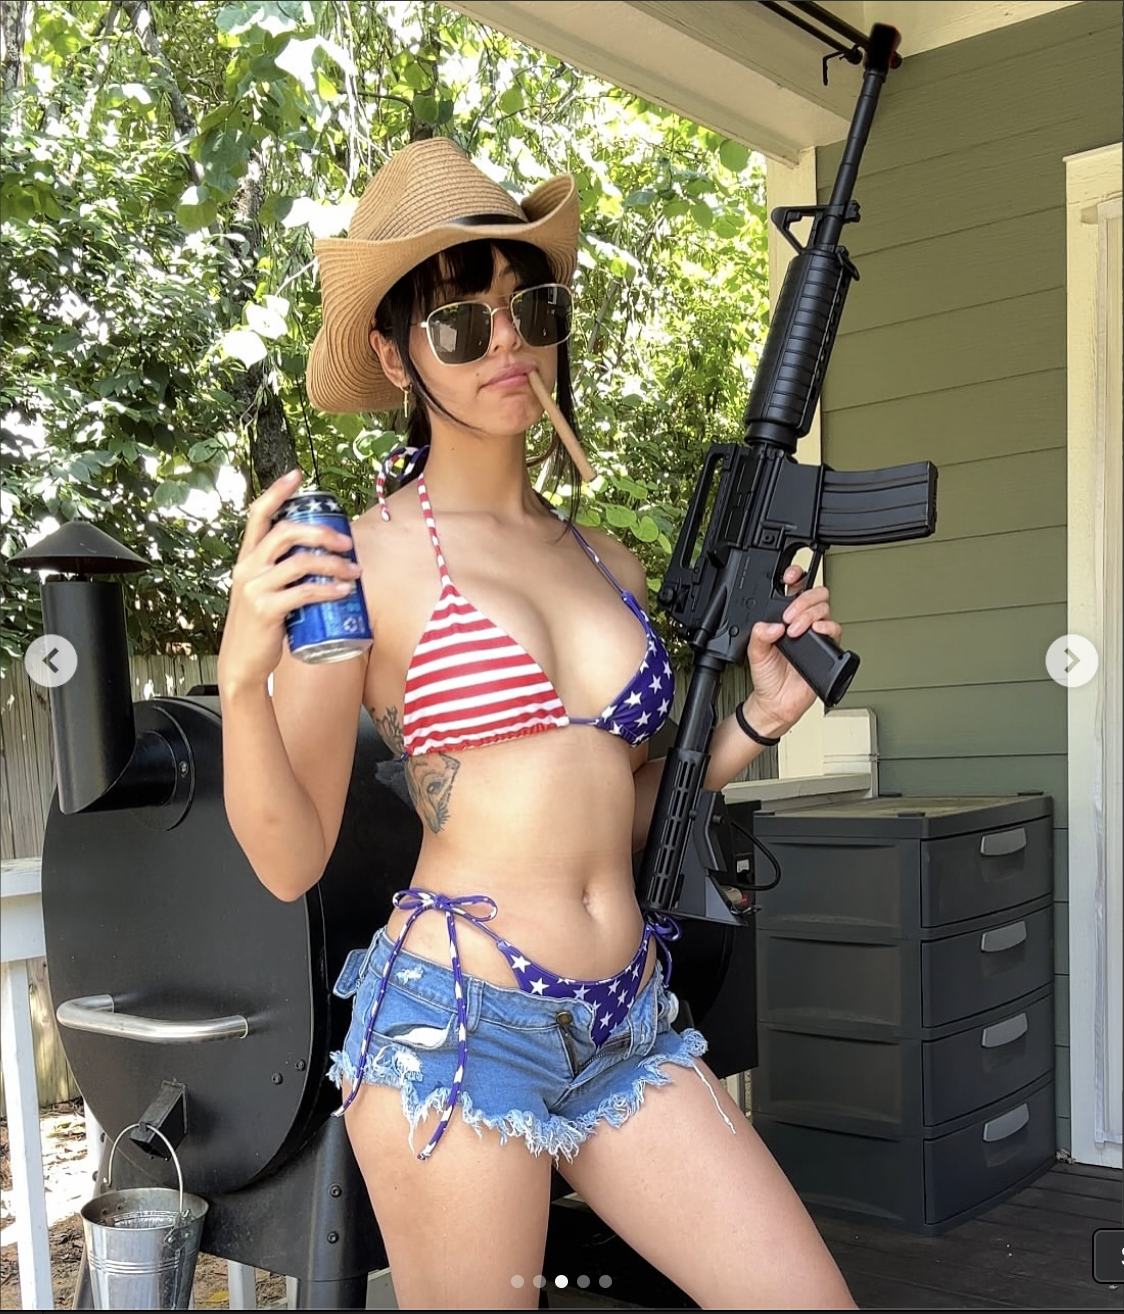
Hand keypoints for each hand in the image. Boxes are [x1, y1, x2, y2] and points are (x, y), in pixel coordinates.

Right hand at [216, 470, 361, 691]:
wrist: (242, 662)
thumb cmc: (260, 626)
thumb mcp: (264, 591)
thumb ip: (282, 573)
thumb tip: (322, 560)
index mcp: (246, 558)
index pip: (257, 515)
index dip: (276, 492)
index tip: (297, 474)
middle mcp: (247, 568)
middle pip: (286, 532)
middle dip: (321, 532)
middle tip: (347, 543)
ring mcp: (255, 588)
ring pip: (300, 562)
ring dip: (334, 564)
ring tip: (354, 571)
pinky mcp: (267, 610)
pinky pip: (304, 592)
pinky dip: (328, 590)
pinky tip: (344, 592)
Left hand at [743, 564, 841, 736]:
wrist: (776, 702)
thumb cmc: (767, 677)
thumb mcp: (754, 652)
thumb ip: (759, 634)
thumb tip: (772, 624)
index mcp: (784, 618)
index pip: (794, 589)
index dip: (795, 575)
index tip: (789, 575)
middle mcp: (802, 623)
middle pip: (815, 595)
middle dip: (803, 600)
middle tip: (789, 615)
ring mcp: (815, 635)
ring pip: (824, 610)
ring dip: (810, 614)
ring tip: (794, 630)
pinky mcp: (827, 648)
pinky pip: (835, 631)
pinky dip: (827, 627)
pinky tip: (816, 631)